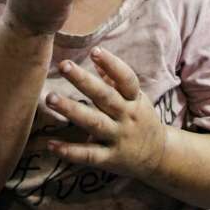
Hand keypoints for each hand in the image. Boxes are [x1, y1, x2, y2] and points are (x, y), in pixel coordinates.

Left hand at [45, 48, 166, 178]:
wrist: (158, 156)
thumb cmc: (141, 120)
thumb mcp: (135, 98)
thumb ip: (115, 79)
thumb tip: (96, 54)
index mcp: (134, 100)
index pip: (126, 79)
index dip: (112, 64)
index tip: (95, 51)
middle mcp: (127, 117)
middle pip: (105, 96)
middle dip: (84, 80)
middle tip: (64, 65)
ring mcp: (119, 138)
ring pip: (94, 123)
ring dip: (72, 110)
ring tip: (51, 98)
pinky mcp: (110, 159)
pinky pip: (89, 155)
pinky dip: (70, 151)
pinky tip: (51, 144)